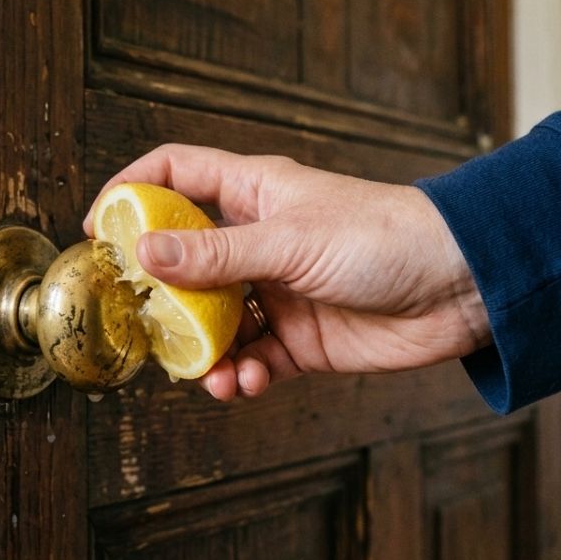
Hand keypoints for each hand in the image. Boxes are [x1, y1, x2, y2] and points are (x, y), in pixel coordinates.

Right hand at [83, 144, 490, 400]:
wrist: (464, 287)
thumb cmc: (385, 236)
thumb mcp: (291, 240)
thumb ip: (215, 255)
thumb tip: (143, 255)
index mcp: (253, 192)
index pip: (174, 175)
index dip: (130, 193)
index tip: (97, 230)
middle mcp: (258, 239)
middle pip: (183, 262)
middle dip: (160, 297)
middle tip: (141, 325)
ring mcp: (277, 290)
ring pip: (214, 322)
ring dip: (203, 352)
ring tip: (209, 375)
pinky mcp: (301, 339)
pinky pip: (252, 360)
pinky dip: (242, 376)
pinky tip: (246, 384)